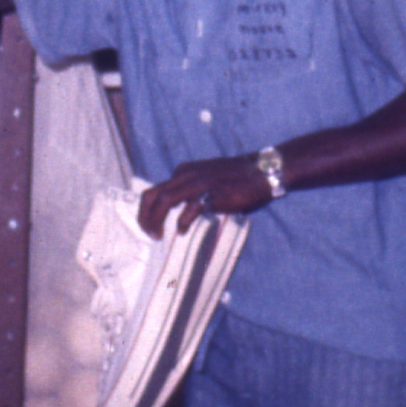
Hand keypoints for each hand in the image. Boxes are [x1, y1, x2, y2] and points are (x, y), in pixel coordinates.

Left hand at [138, 153, 271, 238]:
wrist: (261, 171)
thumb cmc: (236, 178)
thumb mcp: (206, 178)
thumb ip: (192, 190)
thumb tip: (182, 210)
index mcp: (183, 171)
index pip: (156, 190)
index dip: (148, 210)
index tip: (151, 225)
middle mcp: (185, 175)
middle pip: (152, 195)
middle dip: (144, 216)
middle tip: (148, 233)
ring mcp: (197, 184)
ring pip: (164, 200)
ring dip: (155, 220)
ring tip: (157, 235)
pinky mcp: (210, 195)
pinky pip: (188, 210)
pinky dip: (182, 223)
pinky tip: (183, 232)